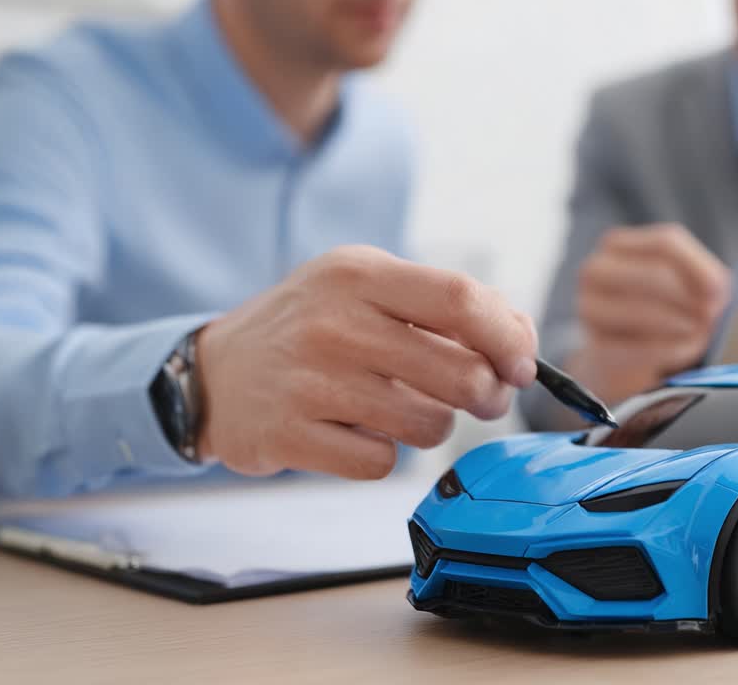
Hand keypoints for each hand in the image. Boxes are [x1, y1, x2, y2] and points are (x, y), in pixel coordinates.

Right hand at [193, 245, 537, 479]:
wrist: (215, 372)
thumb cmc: (312, 328)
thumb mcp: (366, 288)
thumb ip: (443, 305)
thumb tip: (521, 338)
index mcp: (360, 274)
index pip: (462, 300)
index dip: (508, 339)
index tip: (522, 365)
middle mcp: (334, 323)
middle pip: (459, 373)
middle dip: (489, 396)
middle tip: (484, 400)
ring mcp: (309, 381)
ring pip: (427, 425)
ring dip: (434, 427)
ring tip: (406, 411)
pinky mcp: (289, 435)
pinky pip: (380, 463)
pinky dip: (382, 456)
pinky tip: (357, 433)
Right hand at [565, 223, 729, 408]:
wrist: (621, 358)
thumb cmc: (657, 312)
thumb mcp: (680, 288)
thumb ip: (702, 282)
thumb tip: (721, 292)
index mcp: (618, 245)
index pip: (664, 242)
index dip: (698, 266)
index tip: (721, 288)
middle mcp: (596, 271)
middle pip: (653, 275)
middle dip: (690, 298)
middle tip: (713, 315)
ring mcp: (589, 309)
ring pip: (642, 311)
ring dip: (682, 325)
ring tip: (701, 334)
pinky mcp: (596, 348)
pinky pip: (639, 348)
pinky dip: (671, 350)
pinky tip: (686, 349)